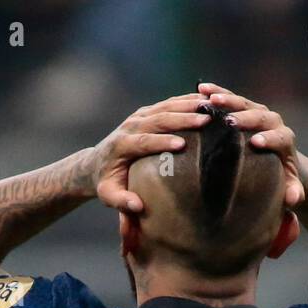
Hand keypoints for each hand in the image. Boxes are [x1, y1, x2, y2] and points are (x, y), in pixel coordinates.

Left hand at [90, 93, 211, 212]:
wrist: (96, 163)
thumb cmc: (106, 182)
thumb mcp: (108, 195)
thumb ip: (121, 201)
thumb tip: (137, 206)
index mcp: (121, 145)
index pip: (143, 141)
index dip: (161, 142)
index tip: (181, 144)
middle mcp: (130, 126)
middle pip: (158, 119)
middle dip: (182, 119)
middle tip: (205, 121)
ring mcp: (138, 117)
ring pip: (165, 107)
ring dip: (188, 106)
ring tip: (211, 108)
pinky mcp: (146, 113)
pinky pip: (168, 103)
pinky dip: (186, 100)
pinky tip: (205, 100)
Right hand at [197, 82, 303, 206]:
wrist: (281, 161)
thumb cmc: (283, 178)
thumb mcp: (291, 188)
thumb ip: (295, 193)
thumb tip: (293, 199)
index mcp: (285, 140)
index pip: (279, 137)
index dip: (269, 139)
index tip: (256, 142)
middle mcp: (273, 122)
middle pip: (260, 116)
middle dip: (245, 118)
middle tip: (229, 121)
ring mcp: (258, 112)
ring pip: (244, 103)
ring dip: (227, 100)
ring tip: (210, 100)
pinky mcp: (245, 108)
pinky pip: (231, 98)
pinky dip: (217, 92)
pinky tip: (201, 90)